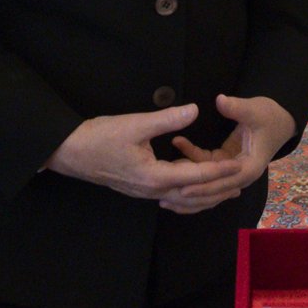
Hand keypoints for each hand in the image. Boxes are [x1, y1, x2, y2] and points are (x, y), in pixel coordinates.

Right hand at [46, 105, 243, 202]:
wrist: (68, 152)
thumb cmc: (98, 138)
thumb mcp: (134, 124)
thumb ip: (167, 119)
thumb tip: (194, 109)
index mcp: (154, 176)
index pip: (195, 176)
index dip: (219, 170)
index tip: (239, 166)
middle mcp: (151, 190)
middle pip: (192, 196)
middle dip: (216, 191)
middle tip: (240, 186)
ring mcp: (143, 191)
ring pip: (180, 198)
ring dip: (202, 195)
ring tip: (223, 190)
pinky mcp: (138, 187)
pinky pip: (169, 195)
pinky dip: (186, 193)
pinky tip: (190, 186)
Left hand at [158, 93, 295, 214]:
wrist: (279, 120)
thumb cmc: (269, 116)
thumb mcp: (255, 110)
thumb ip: (237, 107)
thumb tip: (220, 100)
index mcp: (250, 167)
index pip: (225, 182)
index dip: (205, 186)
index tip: (183, 188)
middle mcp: (240, 173)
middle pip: (215, 190)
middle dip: (192, 195)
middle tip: (165, 198)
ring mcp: (231, 170)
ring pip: (209, 185)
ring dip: (189, 189)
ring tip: (163, 196)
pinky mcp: (224, 163)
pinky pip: (206, 171)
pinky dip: (192, 168)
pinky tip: (175, 156)